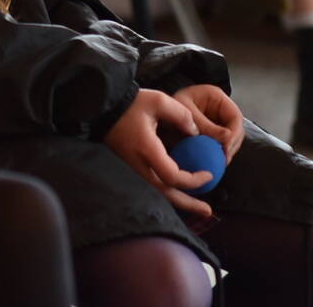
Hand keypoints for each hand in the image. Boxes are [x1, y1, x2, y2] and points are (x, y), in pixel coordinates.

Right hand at [104, 88, 215, 218]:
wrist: (103, 108)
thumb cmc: (129, 104)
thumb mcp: (158, 101)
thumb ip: (181, 115)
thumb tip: (195, 133)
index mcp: (147, 150)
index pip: (173, 176)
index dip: (193, 180)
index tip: (209, 174)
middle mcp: (140, 164)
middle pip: (166, 194)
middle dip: (188, 204)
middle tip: (207, 211)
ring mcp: (134, 167)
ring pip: (159, 192)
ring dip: (180, 200)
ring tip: (198, 206)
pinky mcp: (133, 166)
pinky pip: (154, 184)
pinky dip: (170, 190)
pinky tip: (181, 189)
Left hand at [172, 83, 245, 161]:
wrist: (152, 111)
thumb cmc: (167, 104)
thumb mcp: (186, 112)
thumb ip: (206, 125)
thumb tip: (226, 138)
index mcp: (215, 96)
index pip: (235, 116)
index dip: (234, 133)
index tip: (226, 147)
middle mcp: (219, 107)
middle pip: (236, 129)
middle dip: (232, 145)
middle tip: (224, 158)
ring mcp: (216, 120)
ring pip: (230, 138)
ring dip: (226, 150)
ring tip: (219, 161)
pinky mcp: (210, 131)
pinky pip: (219, 143)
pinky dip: (218, 151)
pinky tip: (213, 159)